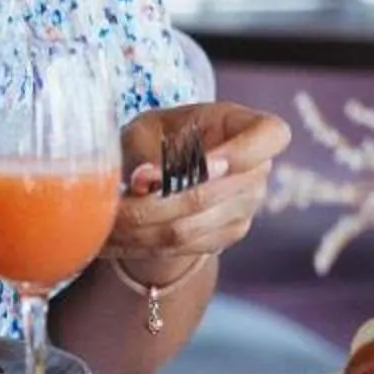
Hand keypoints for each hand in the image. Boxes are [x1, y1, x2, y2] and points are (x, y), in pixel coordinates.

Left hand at [107, 102, 290, 285]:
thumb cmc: (162, 136)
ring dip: (140, 231)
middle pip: (212, 193)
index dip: (242, 153)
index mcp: (246, 126)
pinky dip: (143, 245)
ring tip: (102, 226)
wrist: (169, 170)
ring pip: (190, 228)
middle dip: (154, 204)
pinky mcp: (226, 235)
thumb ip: (146, 149)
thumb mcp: (148, 128)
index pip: (271, 136)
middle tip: (112, 208)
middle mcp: (256, 171)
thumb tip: (144, 181)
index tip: (206, 163)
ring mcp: (246, 207)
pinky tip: (112, 240)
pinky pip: (183, 247)